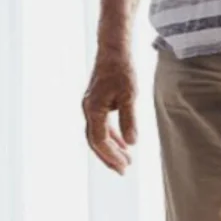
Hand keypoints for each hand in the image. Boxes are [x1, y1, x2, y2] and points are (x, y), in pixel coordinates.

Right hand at [83, 46, 137, 174]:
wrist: (113, 50)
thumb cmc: (122, 70)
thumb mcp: (130, 95)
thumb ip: (129, 120)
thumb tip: (132, 143)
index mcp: (93, 109)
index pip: (100, 140)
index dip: (111, 155)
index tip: (124, 166)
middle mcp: (88, 110)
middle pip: (95, 141)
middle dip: (109, 157)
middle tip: (123, 170)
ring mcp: (91, 107)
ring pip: (97, 134)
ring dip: (111, 148)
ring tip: (126, 160)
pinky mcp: (97, 103)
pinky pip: (101, 125)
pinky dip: (111, 136)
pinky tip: (123, 143)